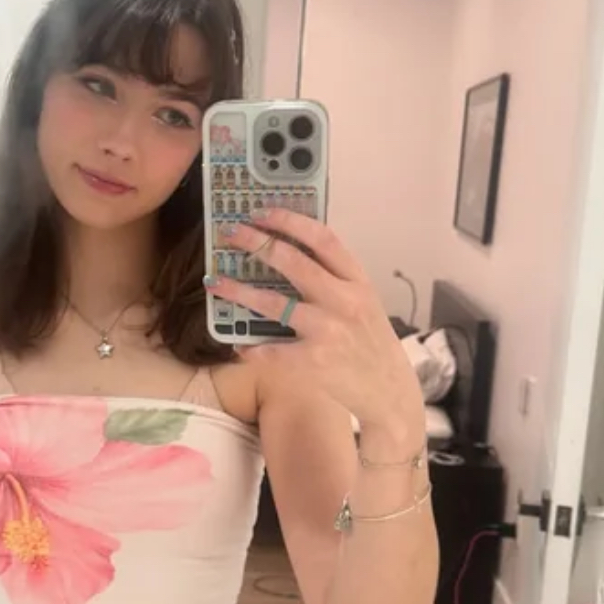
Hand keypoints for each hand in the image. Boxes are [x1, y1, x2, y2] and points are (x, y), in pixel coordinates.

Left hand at [206, 208, 425, 434]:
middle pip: (293, 262)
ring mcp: (328, 331)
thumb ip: (336, 279)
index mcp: (357, 281)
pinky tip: (238, 342)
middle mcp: (344, 301)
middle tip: (231, 233)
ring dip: (238, 291)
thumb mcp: (363, 302)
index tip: (262, 211)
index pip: (323, 238)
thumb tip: (290, 251)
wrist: (388, 392)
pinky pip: (270, 350)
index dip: (290, 221)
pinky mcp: (313, 362)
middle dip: (256, 243)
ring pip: (273, 304)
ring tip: (215, 282)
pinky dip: (250, 346)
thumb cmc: (370, 344)